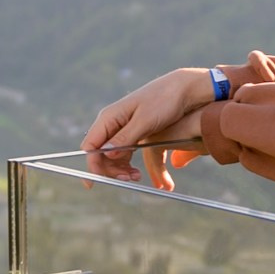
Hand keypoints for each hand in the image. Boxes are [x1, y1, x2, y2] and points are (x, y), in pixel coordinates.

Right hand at [82, 68, 216, 189]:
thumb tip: (106, 153)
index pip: (91, 146)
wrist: (184, 90)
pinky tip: (138, 172)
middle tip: (128, 179)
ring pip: (112, 156)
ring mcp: (122, 128)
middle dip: (110, 170)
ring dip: (120, 170)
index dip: (92, 166)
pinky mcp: (134, 133)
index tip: (96, 183)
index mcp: (109, 117)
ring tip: (137, 177)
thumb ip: (125, 137)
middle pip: (100, 154)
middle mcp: (112, 123)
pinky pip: (124, 154)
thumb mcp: (145, 120)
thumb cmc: (164, 100)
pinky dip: (128, 165)